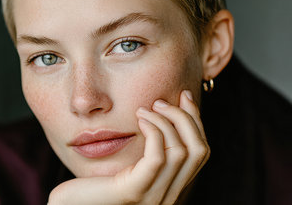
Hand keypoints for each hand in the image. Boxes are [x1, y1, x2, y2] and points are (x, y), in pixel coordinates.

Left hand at [47, 90, 209, 204]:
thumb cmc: (92, 182)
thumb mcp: (126, 162)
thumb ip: (146, 149)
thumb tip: (162, 115)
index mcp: (169, 185)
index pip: (199, 152)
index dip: (196, 121)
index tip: (183, 96)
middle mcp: (168, 195)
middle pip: (199, 151)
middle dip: (186, 117)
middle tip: (162, 101)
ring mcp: (153, 196)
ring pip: (182, 152)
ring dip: (166, 121)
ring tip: (144, 109)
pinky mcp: (133, 192)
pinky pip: (156, 158)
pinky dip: (153, 132)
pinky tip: (138, 119)